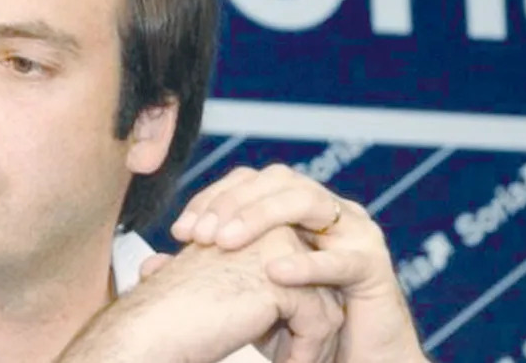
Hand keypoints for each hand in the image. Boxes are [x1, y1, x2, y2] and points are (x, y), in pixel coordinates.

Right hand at [61, 226, 342, 362]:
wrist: (149, 328)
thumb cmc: (172, 314)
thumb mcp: (219, 284)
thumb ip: (249, 277)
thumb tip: (289, 294)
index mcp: (246, 223)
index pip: (298, 266)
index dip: (296, 307)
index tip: (285, 338)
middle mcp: (265, 228)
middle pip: (318, 282)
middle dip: (312, 324)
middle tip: (296, 354)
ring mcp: (276, 251)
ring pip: (326, 303)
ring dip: (313, 343)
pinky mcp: (283, 281)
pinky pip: (319, 322)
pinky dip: (306, 352)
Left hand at [158, 164, 428, 362]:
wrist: (352, 361)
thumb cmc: (296, 324)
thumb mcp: (243, 293)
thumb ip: (204, 273)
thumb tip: (150, 263)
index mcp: (291, 208)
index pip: (248, 182)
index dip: (212, 198)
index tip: (180, 230)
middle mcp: (322, 208)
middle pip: (275, 180)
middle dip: (231, 203)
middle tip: (199, 234)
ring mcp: (353, 231)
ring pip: (306, 200)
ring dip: (261, 217)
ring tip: (226, 242)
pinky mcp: (374, 266)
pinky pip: (342, 257)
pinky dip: (306, 264)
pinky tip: (275, 271)